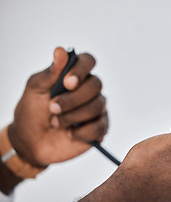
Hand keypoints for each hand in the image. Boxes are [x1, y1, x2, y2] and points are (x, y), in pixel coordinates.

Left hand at [8, 47, 107, 166]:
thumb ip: (50, 73)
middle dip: (73, 98)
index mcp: (74, 75)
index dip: (81, 69)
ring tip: (56, 122)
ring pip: (98, 105)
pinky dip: (82, 132)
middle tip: (53, 107)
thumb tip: (60, 51)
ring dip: (73, 116)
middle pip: (96, 85)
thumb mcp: (35, 90)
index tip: (67, 83)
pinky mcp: (99, 128)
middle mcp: (89, 90)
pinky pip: (100, 127)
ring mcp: (96, 109)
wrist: (31, 142)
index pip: (88, 61)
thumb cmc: (32, 112)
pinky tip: (69, 133)